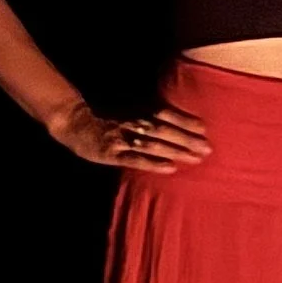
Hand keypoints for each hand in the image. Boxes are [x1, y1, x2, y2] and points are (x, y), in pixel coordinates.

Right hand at [55, 99, 211, 170]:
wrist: (74, 125)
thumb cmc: (107, 124)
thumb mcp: (128, 117)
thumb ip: (149, 121)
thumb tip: (177, 127)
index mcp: (137, 114)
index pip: (165, 114)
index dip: (184, 120)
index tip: (205, 128)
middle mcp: (132, 124)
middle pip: (164, 129)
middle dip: (186, 139)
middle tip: (207, 148)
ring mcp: (121, 138)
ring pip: (152, 144)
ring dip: (176, 151)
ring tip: (195, 158)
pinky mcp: (111, 153)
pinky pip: (134, 159)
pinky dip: (153, 163)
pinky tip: (170, 168)